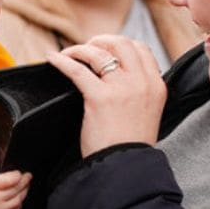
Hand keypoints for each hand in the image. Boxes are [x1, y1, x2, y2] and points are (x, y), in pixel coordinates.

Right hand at [0, 147, 30, 208]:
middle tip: (27, 176)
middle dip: (24, 181)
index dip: (17, 175)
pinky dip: (18, 203)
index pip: (10, 179)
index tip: (19, 172)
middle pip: (17, 189)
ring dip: (23, 192)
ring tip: (23, 186)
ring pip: (19, 199)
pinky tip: (16, 197)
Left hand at [46, 36, 164, 155]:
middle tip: (87, 48)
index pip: (141, 49)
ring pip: (98, 52)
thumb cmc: (130, 147)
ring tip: (68, 54)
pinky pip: (77, 70)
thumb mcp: (148, 113)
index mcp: (157, 86)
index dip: (121, 44)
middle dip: (101, 40)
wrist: (124, 167)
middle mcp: (142, 83)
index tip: (107, 49)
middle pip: (121, 44)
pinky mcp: (100, 97)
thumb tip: (118, 76)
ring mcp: (122, 88)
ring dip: (79, 49)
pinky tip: (53, 59)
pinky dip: (62, 61)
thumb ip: (139, 92)